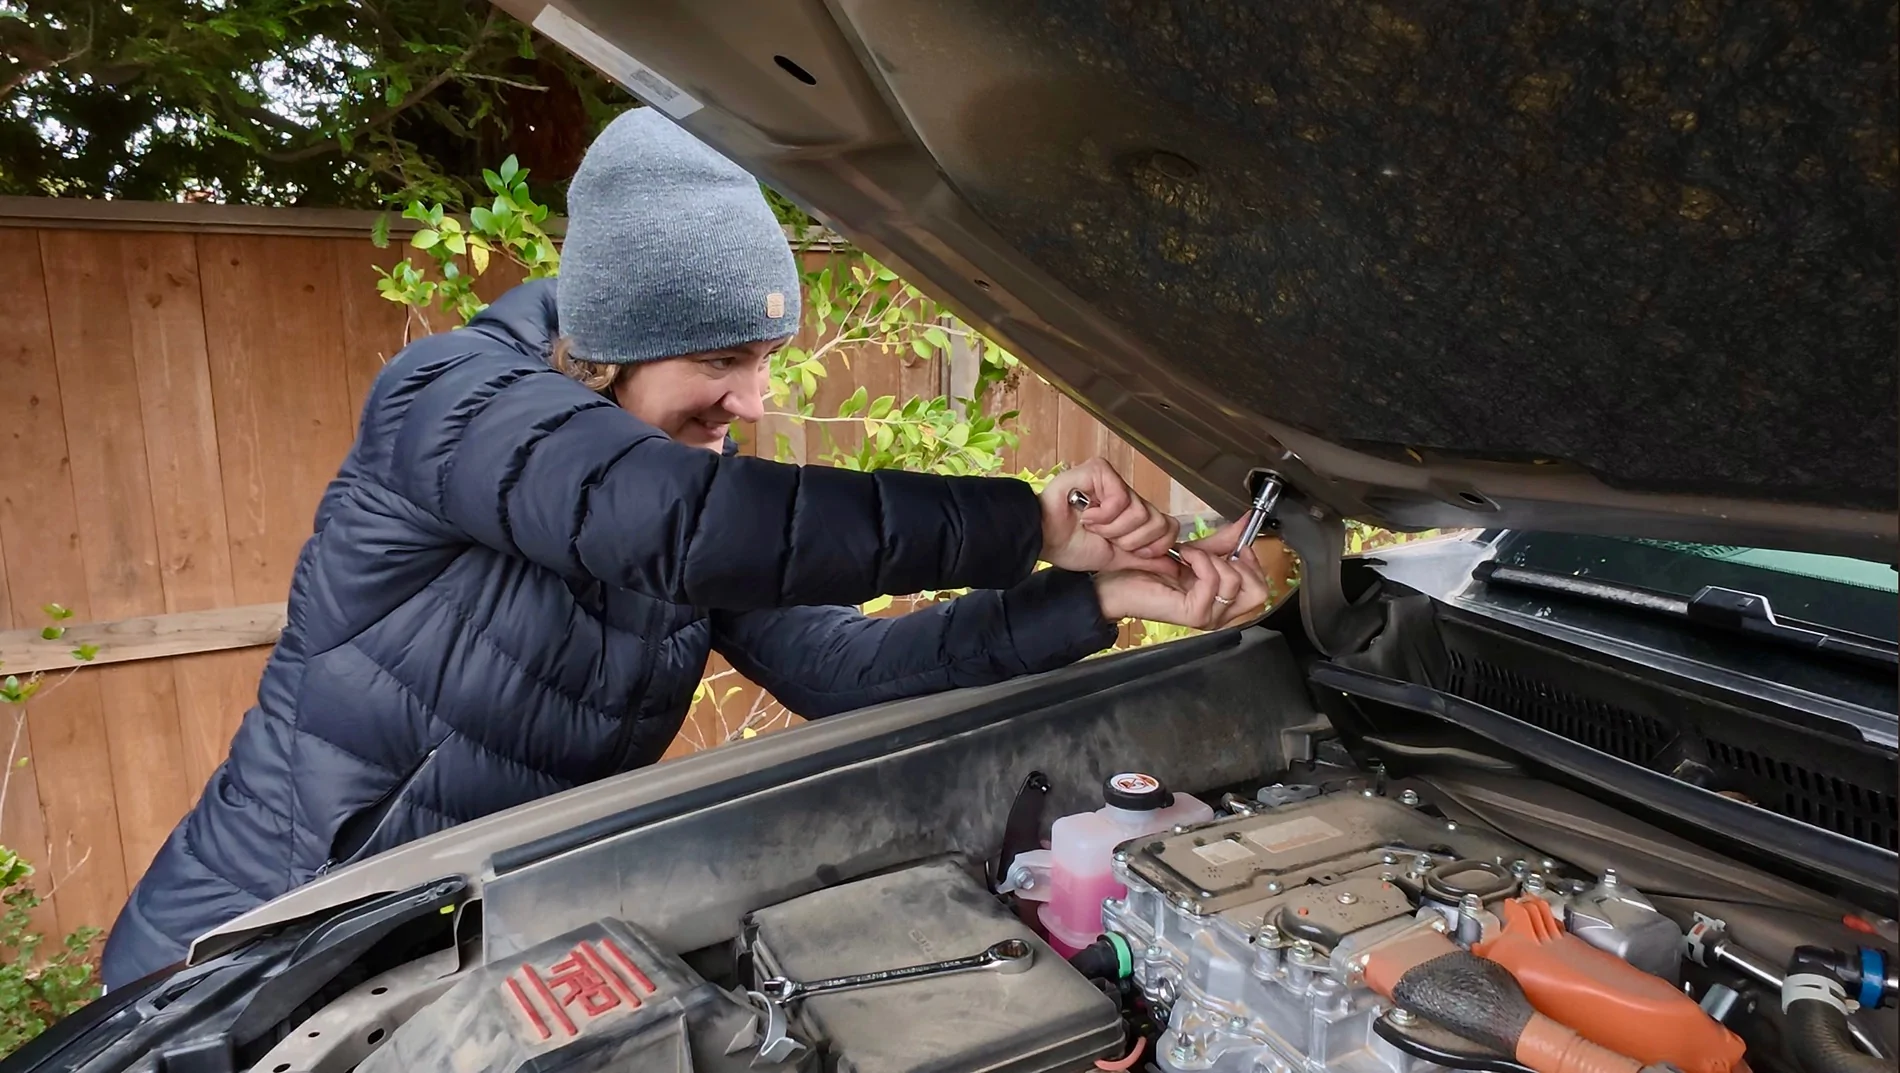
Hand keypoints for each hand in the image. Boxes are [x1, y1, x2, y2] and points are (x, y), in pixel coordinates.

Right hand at [1039, 457, 1178, 574]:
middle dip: (1130, 540)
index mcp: (1132, 513)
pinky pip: (1120, 498)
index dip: (1153, 545)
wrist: (1043, 540)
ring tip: (1091, 525)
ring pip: (1140, 512)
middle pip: (1157, 521)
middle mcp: (1127, 494)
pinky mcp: (1099, 471)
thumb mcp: (1116, 559)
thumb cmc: (1071, 547)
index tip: (1127, 550)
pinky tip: (1085, 514)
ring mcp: (1113, 480)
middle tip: (1104, 537)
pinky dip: (1102, 515)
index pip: (1168, 526)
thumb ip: (1145, 560)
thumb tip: (1175, 566)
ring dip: (1112, 528)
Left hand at [1092, 538, 1269, 629]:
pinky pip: (1212, 581)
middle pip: (1258, 592)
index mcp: (1223, 601)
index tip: (1237, 543)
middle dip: (1239, 563)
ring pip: (1235, 582)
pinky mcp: (1194, 614)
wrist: (1117, 582)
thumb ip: (1223, 542)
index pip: (1260, 587)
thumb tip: (1248, 522)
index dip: (1252, 560)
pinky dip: (1200, 560)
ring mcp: (1208, 616)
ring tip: (1189, 554)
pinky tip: (1184, 557)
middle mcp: (1220, 613)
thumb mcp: (1195, 552)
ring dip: (1212, 557)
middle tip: (1213, 553)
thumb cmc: (1149, 570)